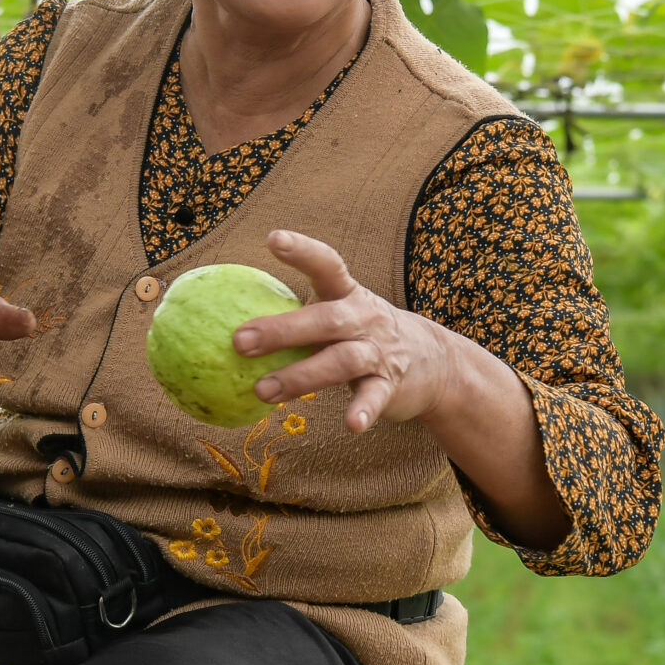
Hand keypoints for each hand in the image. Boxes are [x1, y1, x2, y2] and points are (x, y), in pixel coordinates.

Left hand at [236, 229, 457, 431]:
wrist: (434, 362)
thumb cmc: (366, 335)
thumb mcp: (340, 315)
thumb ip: (299, 317)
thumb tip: (231, 322)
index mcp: (348, 294)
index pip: (327, 264)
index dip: (302, 251)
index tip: (273, 239)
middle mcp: (365, 318)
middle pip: (325, 319)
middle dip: (282, 329)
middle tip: (239, 341)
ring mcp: (379, 352)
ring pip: (341, 361)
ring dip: (301, 377)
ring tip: (263, 391)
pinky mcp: (391, 385)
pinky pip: (375, 397)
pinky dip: (363, 410)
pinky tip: (350, 425)